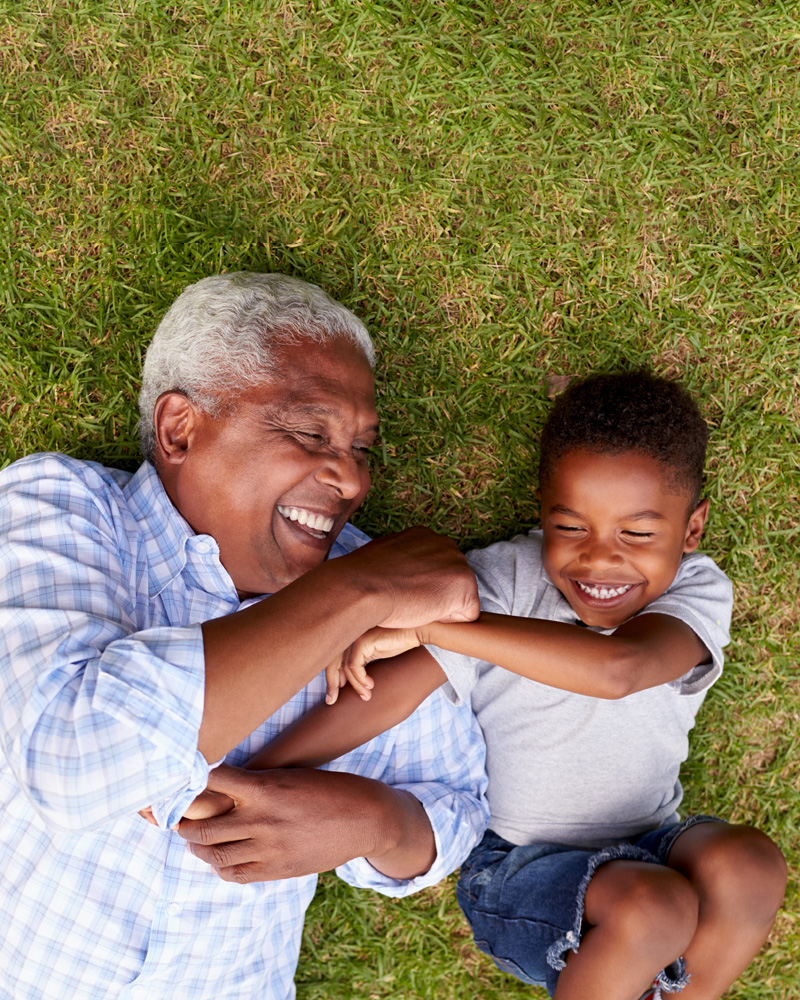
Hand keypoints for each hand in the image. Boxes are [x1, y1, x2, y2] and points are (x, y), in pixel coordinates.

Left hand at [177, 764, 433, 882]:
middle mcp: (260, 820)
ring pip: (214, 854)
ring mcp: (267, 849)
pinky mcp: (276, 870)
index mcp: (264, 788)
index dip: (192, 782)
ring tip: (195, 841)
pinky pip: (235, 874)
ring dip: (198, 848)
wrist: (366, 819)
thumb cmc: (329, 789)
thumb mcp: (290, 776)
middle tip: (178, 819)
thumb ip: (256, 784)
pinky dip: (221, 867)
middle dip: (184, 824)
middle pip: (202, 827)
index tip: (183, 781)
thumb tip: (219, 787)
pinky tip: (221, 859)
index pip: (211, 781)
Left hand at [325, 625, 424, 703]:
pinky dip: (360, 679)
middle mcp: (350, 635)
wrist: (416, 630)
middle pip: (332, 662)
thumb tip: (344, 682)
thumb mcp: (374, 655)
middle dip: (331, 684)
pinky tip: (371, 685)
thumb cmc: (398, 642)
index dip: (330, 678)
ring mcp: (355, 636)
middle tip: (332, 701)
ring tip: (367, 696)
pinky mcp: (364, 641)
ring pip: (346, 667)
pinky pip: (354, 666)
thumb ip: (360, 664)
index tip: (332, 697)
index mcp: (350, 637)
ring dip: (356, 685)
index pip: (331, 659)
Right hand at [343, 527, 478, 628]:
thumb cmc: (362, 578)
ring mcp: (457, 562)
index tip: (402, 591)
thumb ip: (399, 562)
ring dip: (441, 608)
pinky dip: (449, 621)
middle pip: (450, 583)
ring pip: (459, 598)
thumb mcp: (381, 558)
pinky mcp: (465, 584)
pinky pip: (468, 614)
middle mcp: (445, 544)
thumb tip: (395, 573)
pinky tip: (425, 612)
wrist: (362, 587)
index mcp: (424, 537)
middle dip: (435, 596)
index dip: (421, 588)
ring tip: (413, 605)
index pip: (435, 569)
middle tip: (407, 600)